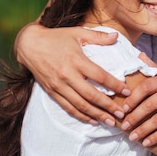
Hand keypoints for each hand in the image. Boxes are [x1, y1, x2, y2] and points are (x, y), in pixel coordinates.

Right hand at [15, 23, 129, 124]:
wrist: (29, 45)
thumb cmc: (56, 37)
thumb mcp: (77, 32)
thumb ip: (98, 36)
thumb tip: (116, 36)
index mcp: (76, 60)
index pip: (99, 76)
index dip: (115, 85)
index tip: (128, 91)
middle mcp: (67, 75)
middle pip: (91, 95)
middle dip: (108, 106)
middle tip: (122, 114)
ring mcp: (59, 86)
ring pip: (80, 105)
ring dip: (96, 115)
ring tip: (111, 122)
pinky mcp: (52, 92)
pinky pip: (68, 107)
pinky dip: (81, 116)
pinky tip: (92, 121)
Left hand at [120, 58, 156, 146]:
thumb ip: (153, 68)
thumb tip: (138, 55)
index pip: (147, 86)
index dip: (133, 98)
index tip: (123, 109)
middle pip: (151, 104)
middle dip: (135, 117)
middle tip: (124, 127)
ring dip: (144, 130)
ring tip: (132, 137)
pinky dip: (156, 137)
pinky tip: (146, 142)